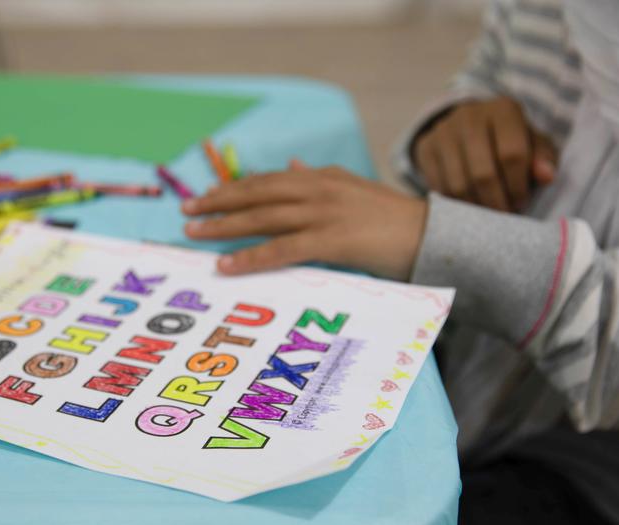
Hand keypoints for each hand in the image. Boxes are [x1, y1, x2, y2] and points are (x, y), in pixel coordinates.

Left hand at [182, 161, 427, 279]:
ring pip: (263, 217)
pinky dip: (250, 257)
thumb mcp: (352, 189)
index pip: (267, 180)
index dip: (233, 188)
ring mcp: (324, 213)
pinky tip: (226, 264)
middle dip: (218, 201)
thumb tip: (293, 165)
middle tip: (187, 211)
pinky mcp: (331, 241)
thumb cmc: (391, 219)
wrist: (431, 235)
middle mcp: (318, 189)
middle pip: (257, 193)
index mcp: (321, 177)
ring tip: (194, 232)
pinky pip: (281, 250)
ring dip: (224, 226)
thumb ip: (320, 178)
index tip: (206, 196)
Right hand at [412, 96, 556, 211]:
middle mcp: (469, 116)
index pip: (512, 154)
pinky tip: (469, 206)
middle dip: (496, 202)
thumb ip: (544, 158)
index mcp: (503, 110)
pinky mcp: (426, 148)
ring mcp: (443, 132)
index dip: (518, 186)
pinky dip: (456, 204)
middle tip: (504, 215)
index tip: (521, 203)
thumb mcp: (533, 143)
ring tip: (488, 215)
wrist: (467, 126)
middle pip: (483, 173)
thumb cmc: (508, 139)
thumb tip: (546, 176)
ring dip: (476, 208)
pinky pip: (439, 188)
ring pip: (459, 185)